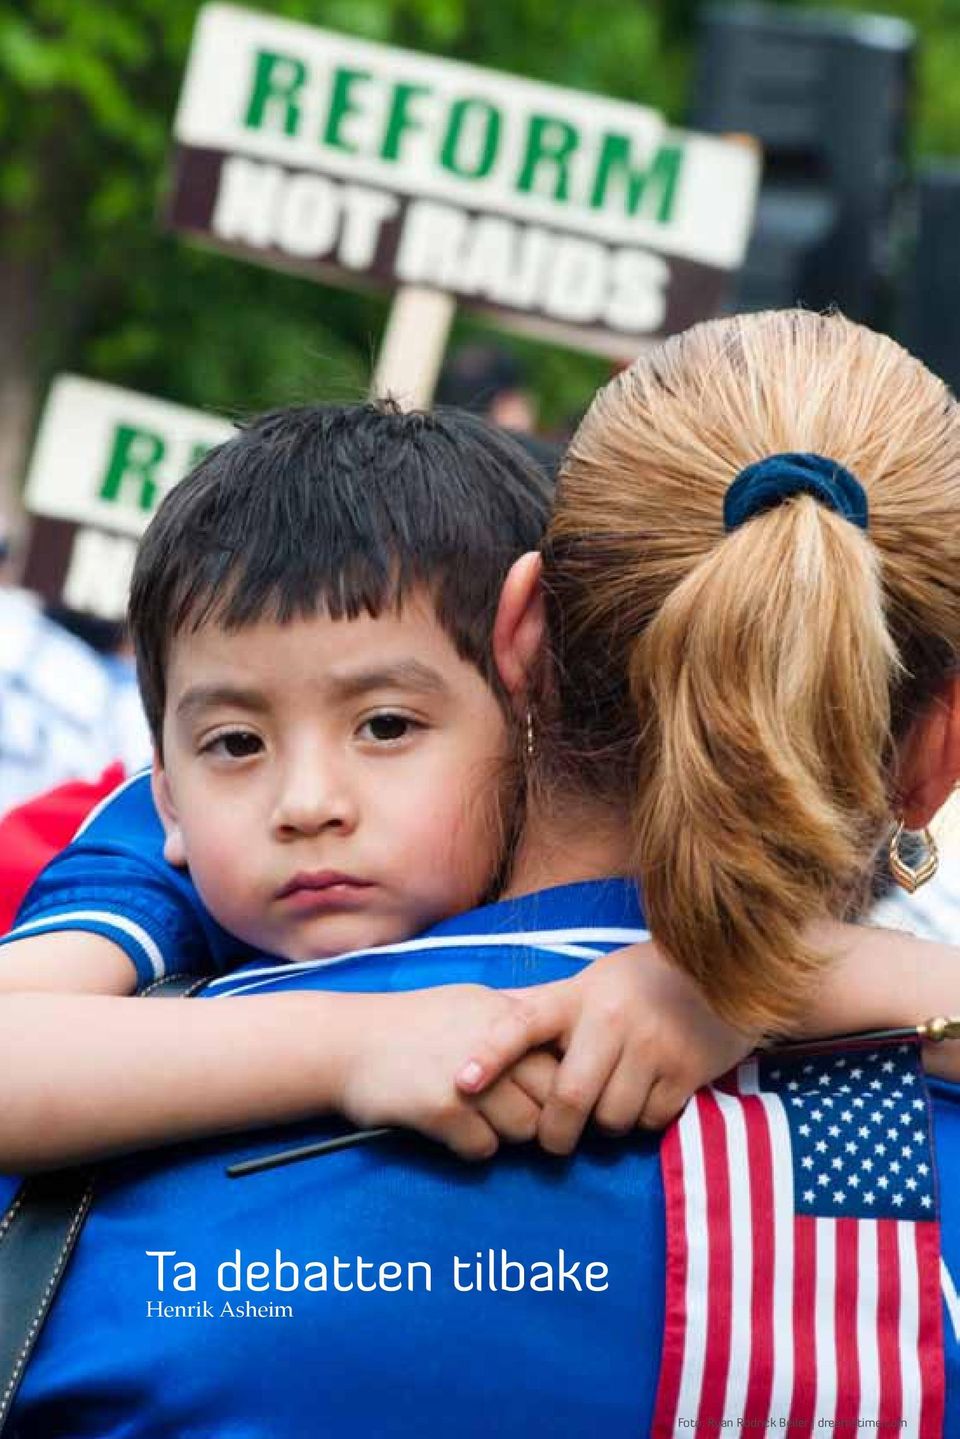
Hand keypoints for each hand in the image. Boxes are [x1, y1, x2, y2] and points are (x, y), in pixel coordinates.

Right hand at [332, 986, 557, 1161]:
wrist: (345, 1043)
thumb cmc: (410, 1025)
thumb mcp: (470, 1002)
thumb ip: (515, 1021)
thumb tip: (564, 1043)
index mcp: (506, 1014)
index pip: (563, 1061)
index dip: (555, 1085)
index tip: (536, 1095)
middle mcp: (495, 1042)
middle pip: (552, 1098)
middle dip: (537, 1114)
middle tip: (508, 1115)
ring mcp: (470, 1077)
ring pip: (524, 1129)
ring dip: (503, 1133)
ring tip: (475, 1119)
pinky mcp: (442, 1110)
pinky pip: (484, 1149)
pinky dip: (469, 1147)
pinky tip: (448, 1129)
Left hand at [455, 945, 758, 1154]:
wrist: (722, 967)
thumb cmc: (638, 981)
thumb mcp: (589, 982)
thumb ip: (545, 1007)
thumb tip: (488, 1015)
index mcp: (577, 996)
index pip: (523, 1022)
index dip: (490, 1053)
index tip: (462, 1082)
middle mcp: (610, 1018)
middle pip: (570, 1097)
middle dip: (556, 1132)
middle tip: (552, 1141)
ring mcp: (651, 1045)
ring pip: (610, 1117)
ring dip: (605, 1125)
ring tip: (609, 1104)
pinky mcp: (686, 1069)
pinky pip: (649, 1120)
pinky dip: (642, 1122)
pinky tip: (644, 1098)